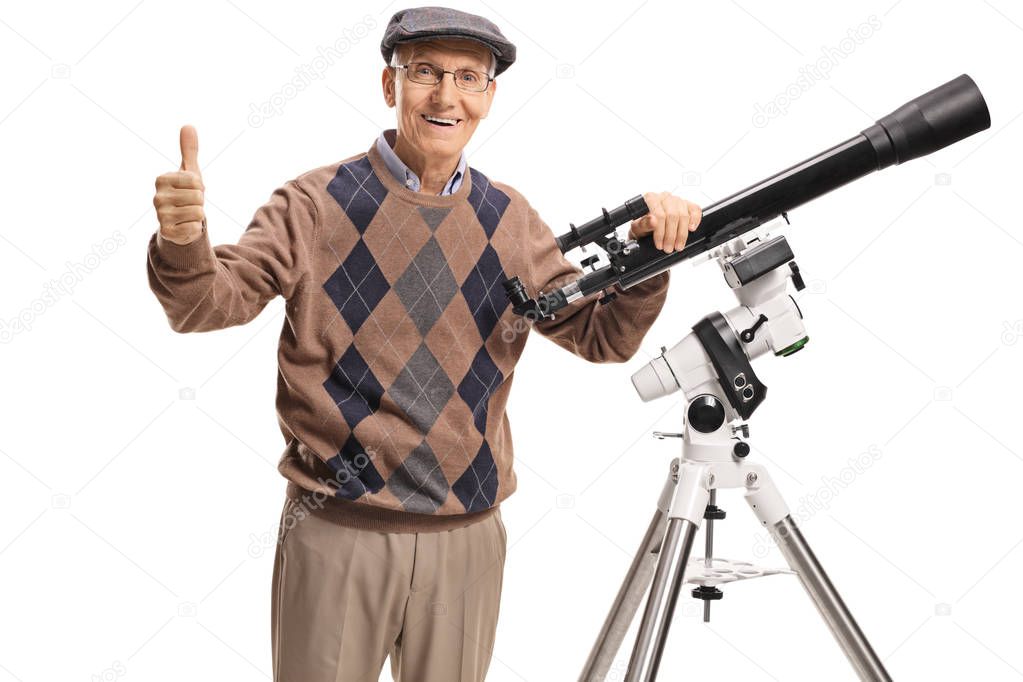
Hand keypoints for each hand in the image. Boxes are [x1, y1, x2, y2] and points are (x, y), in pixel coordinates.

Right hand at [154, 125, 205, 244]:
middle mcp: (157, 196)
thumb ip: (189, 150)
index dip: (199, 187)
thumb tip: (188, 126)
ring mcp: (160, 215)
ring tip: (187, 214)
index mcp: (162, 179)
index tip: (190, 190)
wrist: (178, 222)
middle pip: (198, 197)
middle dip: (200, 202)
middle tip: (190, 204)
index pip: (196, 180)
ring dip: (198, 215)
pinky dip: (195, 228)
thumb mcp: (189, 172)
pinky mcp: (167, 231)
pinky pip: (195, 227)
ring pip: (198, 212)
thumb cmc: (185, 193)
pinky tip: (185, 226)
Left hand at [628, 191, 701, 252]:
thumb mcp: (637, 228)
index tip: (659, 244)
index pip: (659, 215)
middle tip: (668, 248)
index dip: (661, 232)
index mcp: (650, 199)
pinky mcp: (686, 204)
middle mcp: (664, 197)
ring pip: (684, 215)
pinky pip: (695, 209)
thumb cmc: (642, 226)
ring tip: (678, 246)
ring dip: (682, 234)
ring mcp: (676, 200)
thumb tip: (652, 220)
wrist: (647, 228)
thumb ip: (643, 224)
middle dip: (671, 236)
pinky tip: (691, 229)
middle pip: (673, 216)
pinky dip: (695, 220)